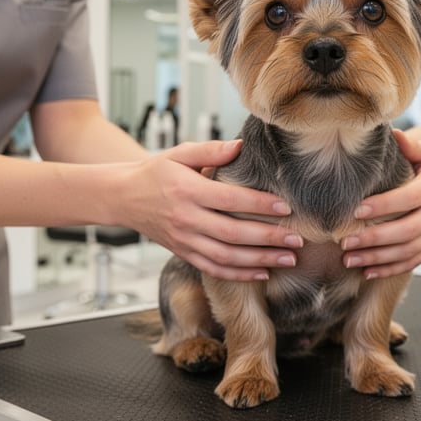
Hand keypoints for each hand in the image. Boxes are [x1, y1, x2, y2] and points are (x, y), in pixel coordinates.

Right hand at [132, 140, 301, 281]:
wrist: (124, 197)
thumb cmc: (157, 172)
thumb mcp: (181, 154)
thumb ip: (212, 151)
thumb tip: (241, 146)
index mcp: (188, 190)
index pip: (229, 200)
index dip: (259, 205)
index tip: (285, 207)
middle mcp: (186, 218)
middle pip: (232, 233)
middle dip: (268, 238)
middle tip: (297, 239)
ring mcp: (184, 240)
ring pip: (226, 256)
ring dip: (260, 261)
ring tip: (288, 260)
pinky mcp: (183, 253)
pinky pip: (213, 269)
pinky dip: (239, 275)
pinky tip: (262, 273)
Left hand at [341, 131, 420, 278]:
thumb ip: (409, 145)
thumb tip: (390, 132)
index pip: (407, 199)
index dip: (382, 206)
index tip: (357, 210)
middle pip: (405, 232)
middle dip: (373, 239)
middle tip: (345, 242)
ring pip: (406, 252)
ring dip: (376, 258)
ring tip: (350, 259)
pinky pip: (412, 262)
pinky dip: (389, 270)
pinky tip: (368, 271)